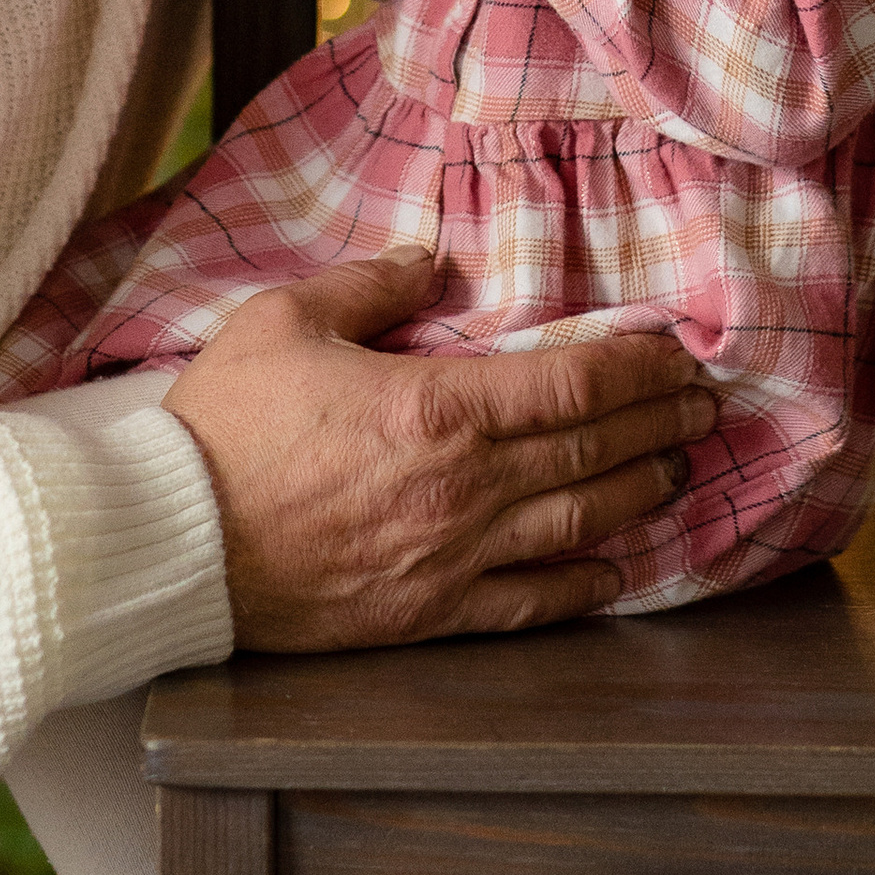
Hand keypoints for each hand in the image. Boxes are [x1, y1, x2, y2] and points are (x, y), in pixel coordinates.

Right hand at [164, 250, 717, 648]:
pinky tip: (616, 574)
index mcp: (435, 408)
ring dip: (638, 495)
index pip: (570, 386)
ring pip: (575, 525)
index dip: (635, 370)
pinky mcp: (426, 613)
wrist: (169, 542)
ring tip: (676, 472)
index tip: (677, 355)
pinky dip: (582, 588)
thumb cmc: (220, 427)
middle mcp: (462, 488)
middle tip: (705, 408)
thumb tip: (431, 261)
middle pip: (589, 453)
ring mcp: (450, 558)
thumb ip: (370, 286)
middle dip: (658, 425)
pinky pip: (527, 604)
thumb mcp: (283, 320)